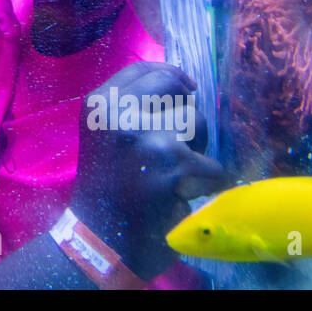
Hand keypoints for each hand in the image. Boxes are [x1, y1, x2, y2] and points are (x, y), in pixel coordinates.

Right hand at [69, 62, 228, 280]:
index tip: (187, 87)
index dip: (171, 75)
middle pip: (174, 88)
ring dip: (197, 148)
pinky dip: (207, 183)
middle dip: (185, 111)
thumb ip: (129, 107)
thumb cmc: (106, 188)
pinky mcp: (174, 166)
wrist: (102, 240)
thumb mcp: (105, 135)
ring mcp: (148, 138)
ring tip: (178, 171)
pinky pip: (212, 165)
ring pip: (197, 122)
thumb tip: (178, 84)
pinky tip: (186, 195)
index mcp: (99, 105)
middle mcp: (119, 114)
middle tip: (181, 139)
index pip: (144, 70)